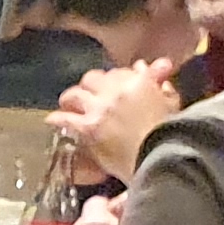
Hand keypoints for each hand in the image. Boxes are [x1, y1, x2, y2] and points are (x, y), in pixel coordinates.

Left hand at [50, 60, 173, 187]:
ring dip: (71, 99)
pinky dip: (57, 119)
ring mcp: (100, 109)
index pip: (118, 72)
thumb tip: (143, 66)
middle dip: (90, 86)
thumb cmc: (171, 134)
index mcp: (140, 82)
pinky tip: (53, 121)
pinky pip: (64, 118)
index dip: (113, 80)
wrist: (161, 158)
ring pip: (75, 94)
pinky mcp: (88, 128)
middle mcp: (117, 91)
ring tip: (70, 105)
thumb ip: (159, 83)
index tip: (112, 88)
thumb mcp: (171, 104)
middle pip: (93, 78)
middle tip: (90, 96)